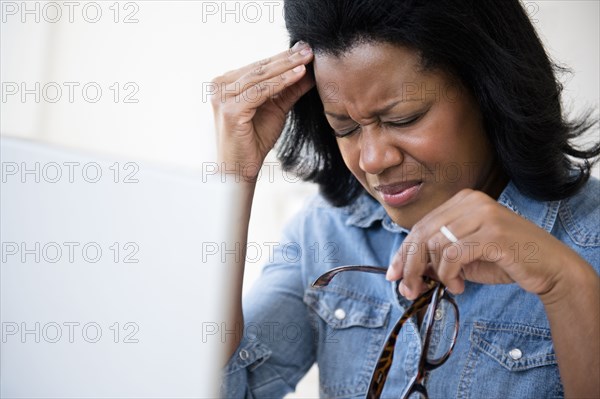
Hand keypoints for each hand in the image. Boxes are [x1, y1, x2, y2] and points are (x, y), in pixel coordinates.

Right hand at [210, 42, 314, 180]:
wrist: (240, 169)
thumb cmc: (254, 140)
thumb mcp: (276, 109)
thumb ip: (289, 89)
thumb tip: (310, 70)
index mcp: (226, 82)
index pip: (259, 65)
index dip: (283, 56)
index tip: (306, 48)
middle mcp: (219, 86)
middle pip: (260, 68)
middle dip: (287, 58)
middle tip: (309, 49)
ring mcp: (221, 97)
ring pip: (260, 77)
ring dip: (287, 66)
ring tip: (308, 59)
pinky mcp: (229, 110)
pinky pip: (260, 92)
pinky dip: (281, 82)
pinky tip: (298, 75)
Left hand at [386, 189, 580, 300]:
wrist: (549, 268)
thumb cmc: (505, 260)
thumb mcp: (464, 257)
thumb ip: (437, 256)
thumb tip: (404, 271)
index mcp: (462, 200)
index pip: (421, 226)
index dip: (403, 253)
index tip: (393, 275)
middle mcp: (470, 201)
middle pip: (422, 234)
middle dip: (410, 266)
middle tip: (409, 290)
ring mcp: (482, 214)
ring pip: (434, 245)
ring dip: (435, 274)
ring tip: (450, 286)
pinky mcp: (492, 232)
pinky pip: (453, 256)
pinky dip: (450, 275)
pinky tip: (460, 285)